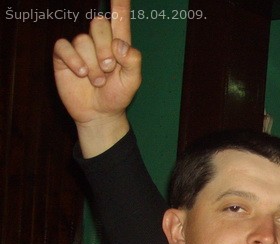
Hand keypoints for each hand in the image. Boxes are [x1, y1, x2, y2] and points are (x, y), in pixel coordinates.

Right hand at [52, 0, 140, 156]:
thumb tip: (120, 45)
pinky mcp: (64, 56)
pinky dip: (74, 60)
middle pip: (99, 23)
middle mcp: (99, 41)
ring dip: (92, 64)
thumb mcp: (132, 80)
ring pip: (83, 40)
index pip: (120, 17)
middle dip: (105, 48)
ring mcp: (80, 47)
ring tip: (97, 81)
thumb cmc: (117, 95)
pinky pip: (64, 46)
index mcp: (119, 43)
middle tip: (108, 69)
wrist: (100, 113)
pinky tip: (81, 73)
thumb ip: (133, 61)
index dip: (119, 4)